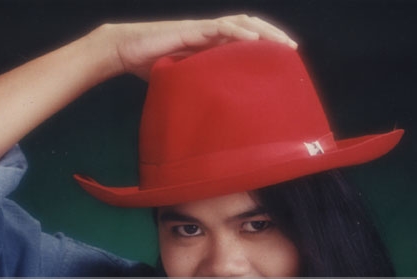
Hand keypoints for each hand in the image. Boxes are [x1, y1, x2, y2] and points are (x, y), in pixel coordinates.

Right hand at [102, 15, 296, 79]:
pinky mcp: (191, 29)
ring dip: (264, 32)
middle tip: (292, 51)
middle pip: (249, 28)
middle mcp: (209, 34)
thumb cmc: (147, 67)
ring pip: (241, 24)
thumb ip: (194, 89)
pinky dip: (239, 33)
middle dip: (272, 37)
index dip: (263, 46)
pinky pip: (221, 28)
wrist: (124, 51)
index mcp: (208, 45)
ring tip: (282, 45)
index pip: (243, 40)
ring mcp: (201, 29)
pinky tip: (254, 40)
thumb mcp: (178, 82)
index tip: (281, 60)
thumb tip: (206, 115)